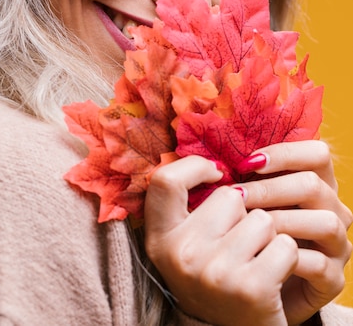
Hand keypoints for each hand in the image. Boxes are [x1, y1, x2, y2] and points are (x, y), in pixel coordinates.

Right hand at [145, 155, 298, 325]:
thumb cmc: (216, 278)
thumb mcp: (188, 244)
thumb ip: (190, 206)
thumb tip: (215, 159)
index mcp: (159, 240)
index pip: (165, 180)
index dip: (194, 167)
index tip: (215, 174)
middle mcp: (180, 255)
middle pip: (230, 196)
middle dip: (244, 213)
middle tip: (238, 247)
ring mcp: (214, 271)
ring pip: (261, 218)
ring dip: (268, 236)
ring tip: (254, 262)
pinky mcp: (250, 287)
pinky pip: (284, 244)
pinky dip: (286, 257)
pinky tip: (272, 277)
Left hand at [236, 140, 352, 324]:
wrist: (255, 294)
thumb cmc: (247, 238)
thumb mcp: (246, 203)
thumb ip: (244, 178)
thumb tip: (219, 159)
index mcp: (317, 184)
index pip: (317, 154)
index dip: (285, 153)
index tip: (248, 163)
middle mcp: (332, 210)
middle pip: (313, 185)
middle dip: (270, 189)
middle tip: (239, 197)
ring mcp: (337, 245)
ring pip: (325, 222)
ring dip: (282, 221)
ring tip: (249, 228)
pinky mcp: (333, 279)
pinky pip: (319, 263)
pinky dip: (288, 258)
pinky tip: (260, 256)